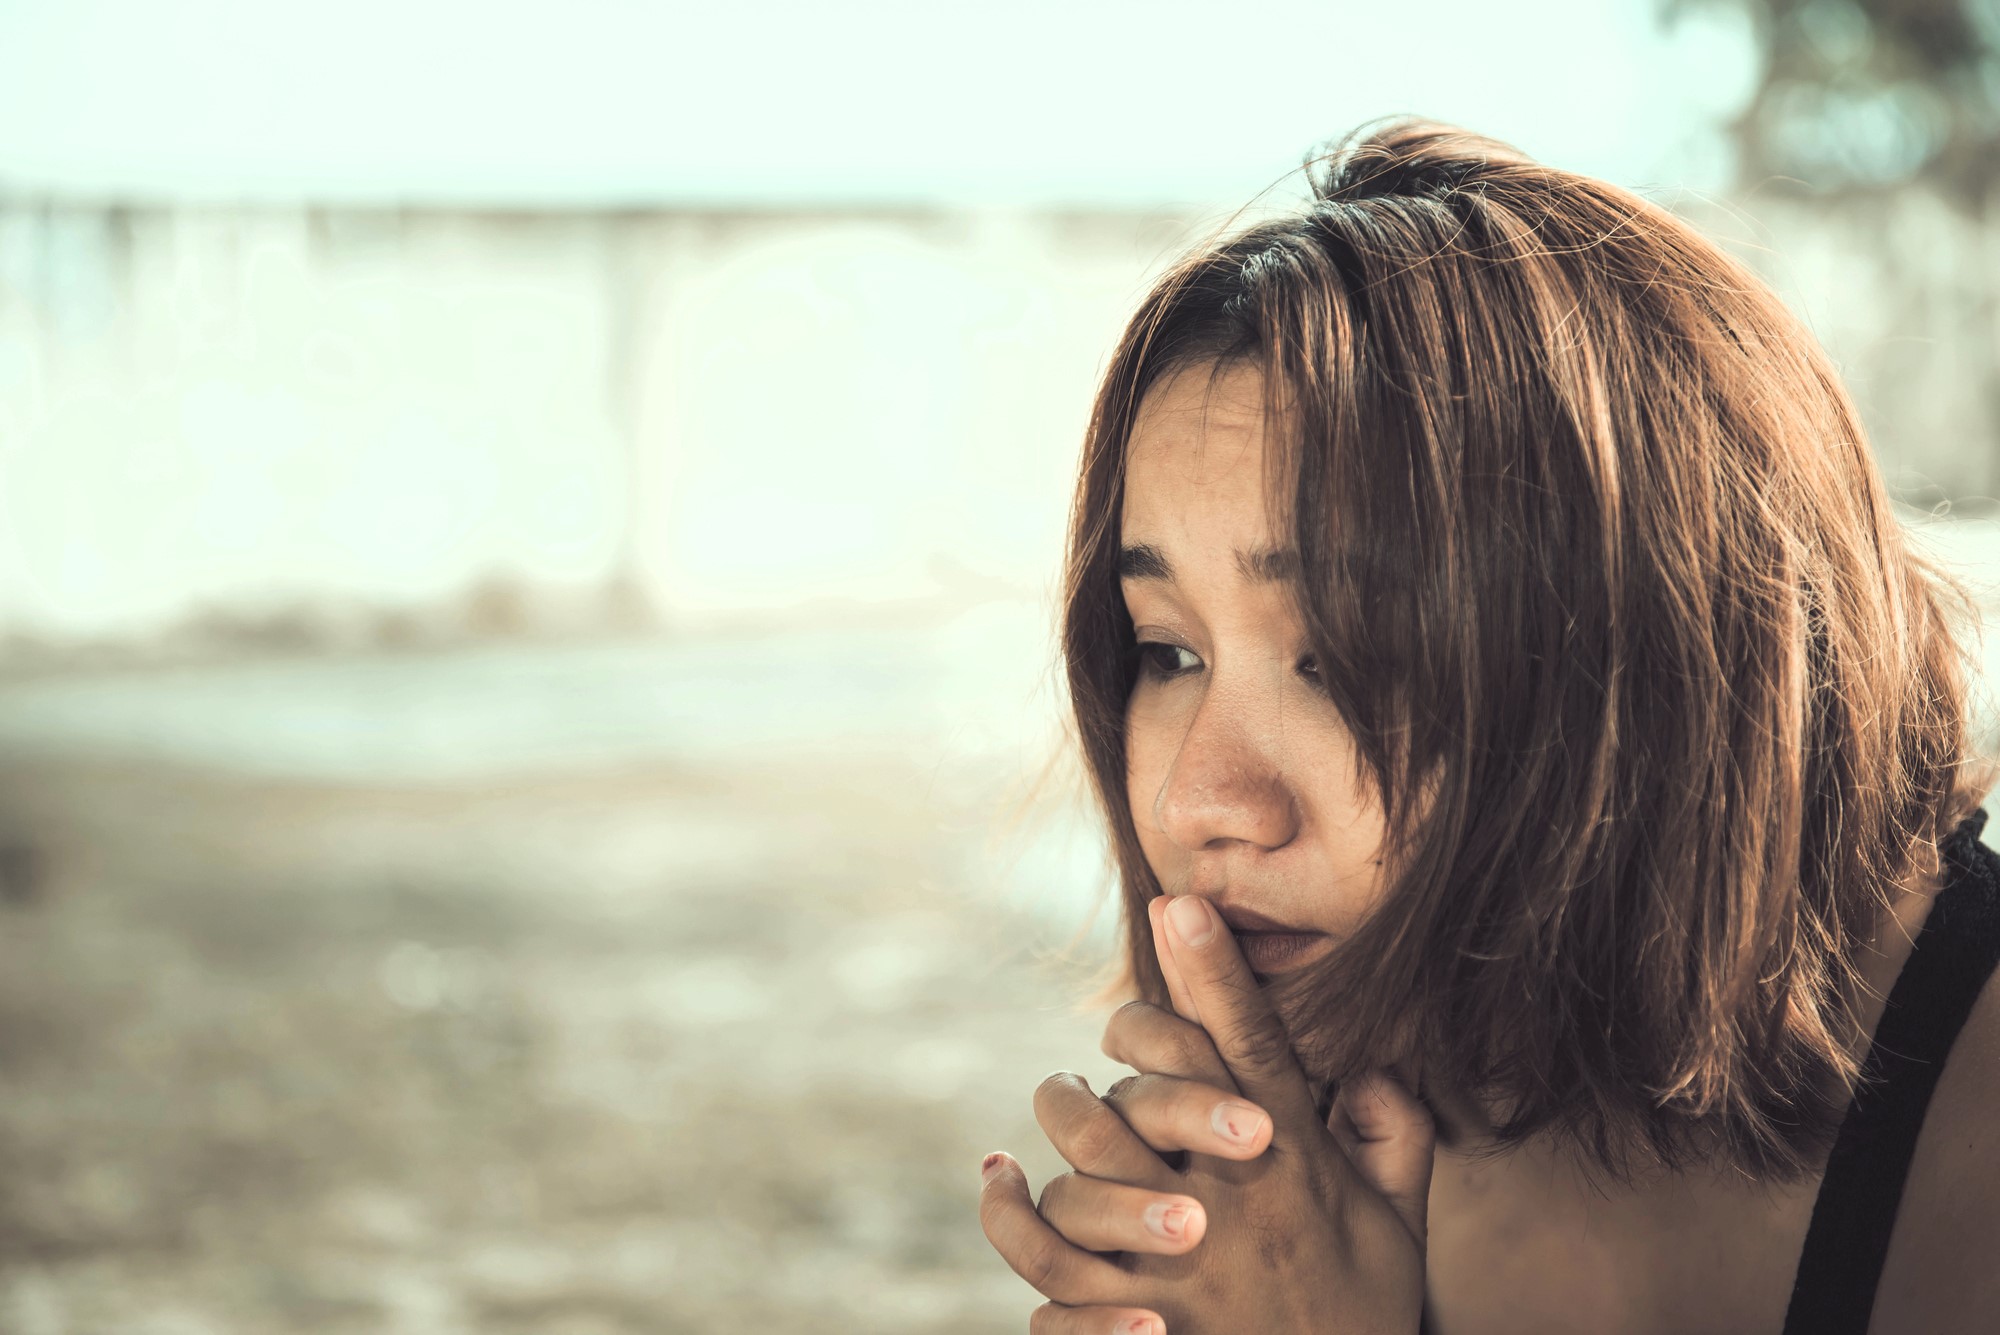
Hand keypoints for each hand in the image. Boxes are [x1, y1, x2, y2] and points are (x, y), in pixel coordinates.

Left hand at [979, 894, 1434, 1333]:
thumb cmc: (1361, 1322)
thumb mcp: (1399, 1232)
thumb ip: (1391, 1143)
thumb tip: (1373, 1072)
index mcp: (1297, 1171)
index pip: (1253, 1052)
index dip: (1214, 973)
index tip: (1177, 903)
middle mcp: (1230, 1208)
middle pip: (1143, 1096)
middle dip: (1112, 1051)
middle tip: (1096, 1049)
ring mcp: (1174, 1272)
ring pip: (1080, 1174)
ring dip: (1057, 1125)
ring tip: (1050, 1106)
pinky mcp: (1128, 1328)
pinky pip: (1046, 1265)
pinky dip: (1010, 1218)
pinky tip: (999, 1181)